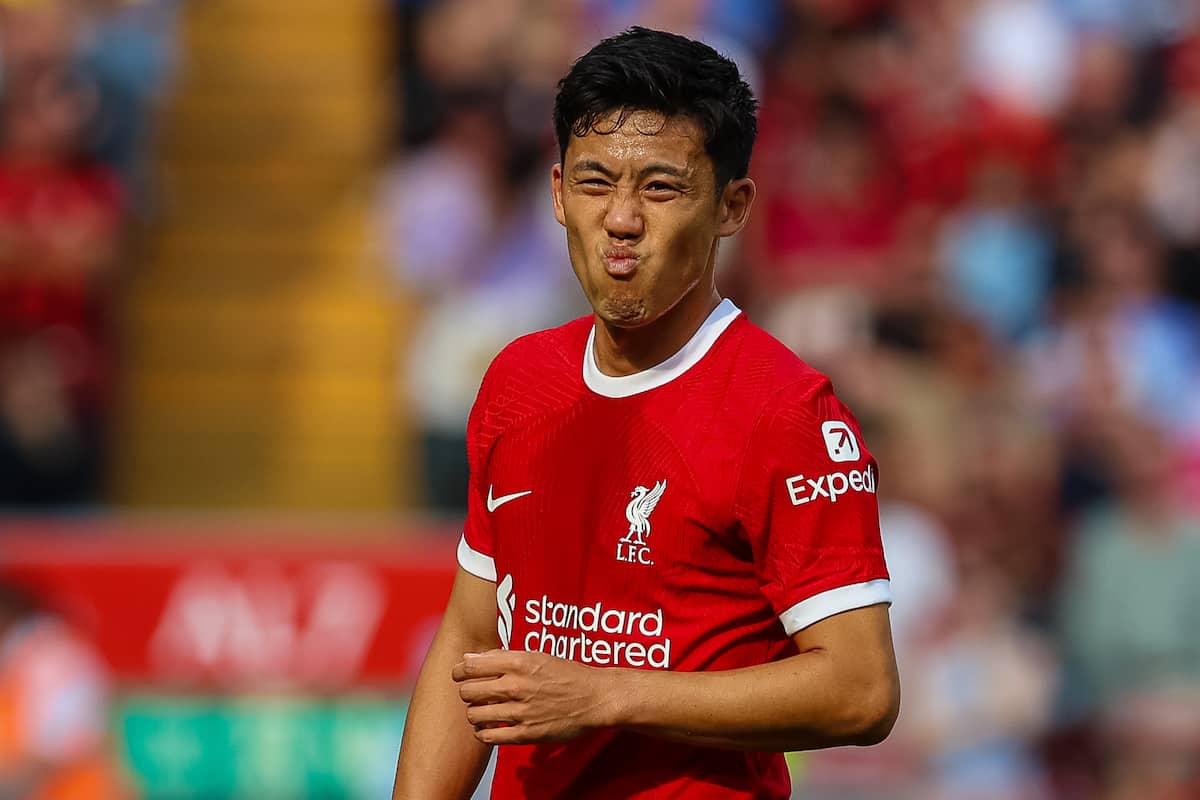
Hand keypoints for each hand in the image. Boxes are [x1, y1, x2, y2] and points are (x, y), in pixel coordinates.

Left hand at [452, 649, 621, 744]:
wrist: (595, 698)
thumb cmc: (566, 674)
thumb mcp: (536, 655)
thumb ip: (502, 657)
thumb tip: (469, 658)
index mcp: (518, 662)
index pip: (470, 666)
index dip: (460, 671)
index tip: (461, 674)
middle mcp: (516, 686)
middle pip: (468, 691)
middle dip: (467, 692)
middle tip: (475, 693)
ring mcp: (521, 712)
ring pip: (474, 714)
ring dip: (475, 713)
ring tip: (483, 710)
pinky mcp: (526, 734)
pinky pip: (488, 736)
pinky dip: (483, 732)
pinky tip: (490, 727)